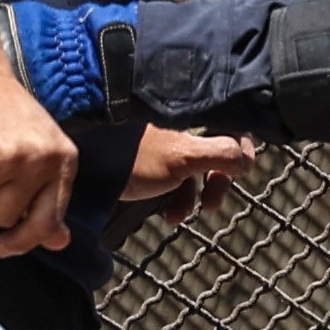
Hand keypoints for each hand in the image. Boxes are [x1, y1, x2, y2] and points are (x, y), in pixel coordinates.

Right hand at [0, 22, 79, 253]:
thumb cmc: (0, 107)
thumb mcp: (39, 146)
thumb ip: (48, 195)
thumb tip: (58, 242)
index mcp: (62, 158)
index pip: (48, 220)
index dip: (24, 238)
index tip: (3, 247)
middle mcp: (40, 159)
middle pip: (5, 216)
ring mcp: (6, 158)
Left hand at [122, 125, 255, 221]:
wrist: (82, 169)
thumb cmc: (131, 158)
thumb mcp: (182, 158)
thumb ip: (221, 155)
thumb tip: (247, 161)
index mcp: (190, 113)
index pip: (232, 121)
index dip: (243, 147)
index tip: (239, 171)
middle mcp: (179, 122)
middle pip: (217, 149)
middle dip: (218, 181)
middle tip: (212, 204)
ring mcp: (163, 141)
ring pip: (195, 169)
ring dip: (194, 196)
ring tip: (179, 216)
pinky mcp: (147, 160)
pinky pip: (174, 179)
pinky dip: (175, 198)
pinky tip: (167, 215)